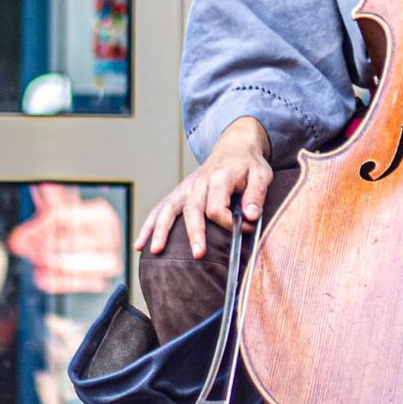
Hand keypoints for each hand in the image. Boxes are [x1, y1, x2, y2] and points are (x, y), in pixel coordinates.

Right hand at [135, 116, 272, 258]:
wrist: (234, 148)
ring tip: (155, 251)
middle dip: (194, 233)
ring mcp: (185, 188)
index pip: (218, 206)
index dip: (230, 222)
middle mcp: (198, 182)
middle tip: (198, 254)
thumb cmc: (248, 165)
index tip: (246, 228)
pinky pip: (160, 209)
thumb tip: (250, 216)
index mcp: (219, 178)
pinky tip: (141, 245)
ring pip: (169, 209)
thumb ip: (256, 194)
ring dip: (161, 230)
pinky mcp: (179, 193)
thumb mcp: (261, 175)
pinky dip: (148, 226)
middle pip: (192, 209)